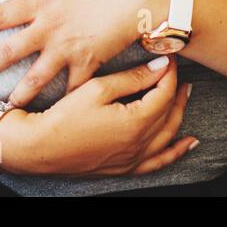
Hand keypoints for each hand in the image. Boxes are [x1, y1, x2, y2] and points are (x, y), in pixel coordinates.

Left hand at [0, 0, 166, 108]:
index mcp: (44, 1)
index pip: (1, 14)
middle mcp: (51, 27)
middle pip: (11, 50)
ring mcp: (69, 48)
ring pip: (37, 77)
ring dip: (19, 93)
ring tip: (5, 106)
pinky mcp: (89, 62)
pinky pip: (73, 87)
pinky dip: (65, 100)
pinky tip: (55, 113)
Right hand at [0, 56, 197, 176]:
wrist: (39, 148)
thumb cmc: (64, 116)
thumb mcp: (98, 89)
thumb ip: (133, 78)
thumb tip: (161, 66)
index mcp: (135, 122)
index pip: (163, 93)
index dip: (169, 73)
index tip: (168, 57)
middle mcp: (139, 144)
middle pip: (169, 114)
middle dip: (176, 91)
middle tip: (179, 73)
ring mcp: (133, 159)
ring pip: (168, 136)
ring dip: (179, 114)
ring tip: (184, 96)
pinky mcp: (124, 169)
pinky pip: (158, 162)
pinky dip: (175, 152)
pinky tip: (187, 143)